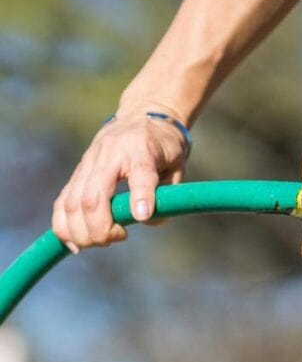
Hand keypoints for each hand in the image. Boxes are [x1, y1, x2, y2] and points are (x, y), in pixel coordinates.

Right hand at [52, 109, 188, 251]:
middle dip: (100, 228)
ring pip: (72, 204)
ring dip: (82, 232)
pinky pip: (62, 204)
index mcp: (141, 149)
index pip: (139, 173)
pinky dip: (65, 227)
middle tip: (119, 238)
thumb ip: (168, 193)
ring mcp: (88, 164)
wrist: (141, 117)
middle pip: (93, 197)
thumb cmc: (164, 146)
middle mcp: (109, 155)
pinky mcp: (77, 174)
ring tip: (102, 242)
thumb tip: (146, 219)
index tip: (142, 216)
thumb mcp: (178, 165)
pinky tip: (78, 244)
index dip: (140, 196)